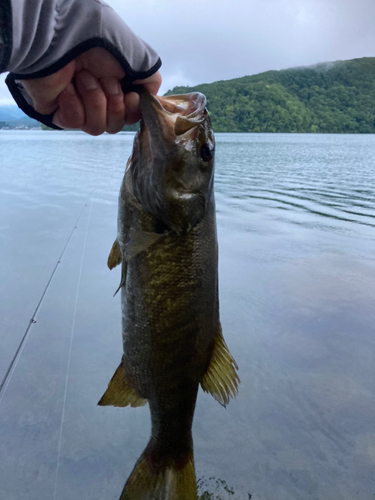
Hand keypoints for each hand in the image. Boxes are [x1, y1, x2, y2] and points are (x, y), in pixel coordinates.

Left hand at [21, 48, 161, 134]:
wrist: (65, 40)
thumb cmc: (101, 46)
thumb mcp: (140, 61)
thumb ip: (151, 82)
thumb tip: (148, 99)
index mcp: (118, 89)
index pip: (130, 117)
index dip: (132, 110)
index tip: (131, 95)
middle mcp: (99, 100)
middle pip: (115, 127)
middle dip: (113, 105)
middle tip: (104, 80)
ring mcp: (78, 108)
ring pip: (96, 128)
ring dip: (94, 101)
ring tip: (83, 78)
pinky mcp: (58, 113)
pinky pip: (75, 122)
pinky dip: (74, 104)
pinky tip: (67, 87)